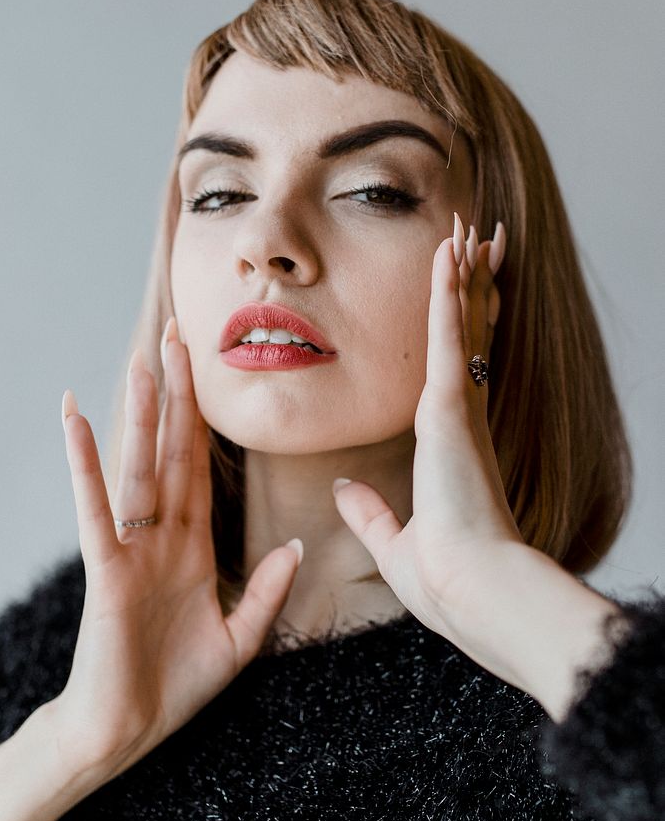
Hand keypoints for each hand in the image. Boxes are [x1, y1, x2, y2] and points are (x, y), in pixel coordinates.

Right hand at [55, 318, 301, 784]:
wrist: (127, 732)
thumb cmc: (175, 687)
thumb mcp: (240, 638)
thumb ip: (267, 590)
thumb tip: (298, 544)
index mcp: (193, 548)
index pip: (201, 469)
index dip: (205, 422)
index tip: (206, 375)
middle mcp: (163, 537)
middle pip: (173, 452)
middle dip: (178, 397)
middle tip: (180, 339)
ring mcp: (134, 549)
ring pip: (140, 469)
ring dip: (141, 416)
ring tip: (142, 364)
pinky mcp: (108, 571)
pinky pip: (98, 510)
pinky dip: (86, 466)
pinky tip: (77, 422)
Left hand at [332, 215, 545, 688]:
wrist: (472, 591)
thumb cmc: (444, 577)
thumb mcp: (392, 537)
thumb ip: (369, 511)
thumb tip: (343, 491)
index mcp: (449, 444)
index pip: (454, 367)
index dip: (461, 327)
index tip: (465, 294)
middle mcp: (460, 416)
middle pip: (465, 335)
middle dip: (471, 287)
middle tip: (478, 242)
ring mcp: (458, 408)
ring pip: (460, 324)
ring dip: (463, 275)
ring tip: (467, 229)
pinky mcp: (450, 408)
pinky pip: (446, 337)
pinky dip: (449, 292)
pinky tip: (451, 252)